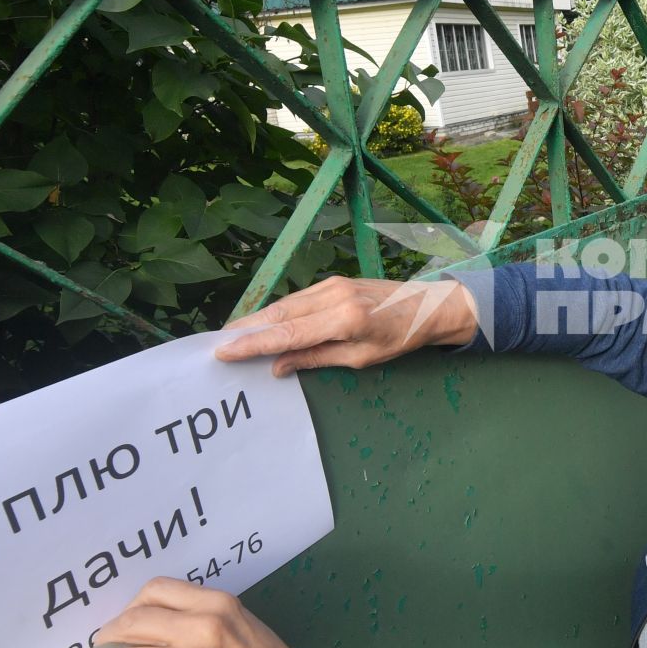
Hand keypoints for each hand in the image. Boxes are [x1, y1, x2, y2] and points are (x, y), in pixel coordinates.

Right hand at [215, 275, 477, 375]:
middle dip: (245, 329)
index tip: (223, 351)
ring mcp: (332, 284)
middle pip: (279, 315)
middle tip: (215, 345)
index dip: (253, 344)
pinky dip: (276, 312)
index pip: (287, 334)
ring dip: (257, 320)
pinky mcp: (333, 281)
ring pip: (284, 304)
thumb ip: (317, 359)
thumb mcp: (361, 359)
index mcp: (344, 319)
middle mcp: (333, 295)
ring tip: (231, 336)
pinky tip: (262, 323)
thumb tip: (277, 366)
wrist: (430, 305)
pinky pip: (296, 299)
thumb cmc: (401, 338)